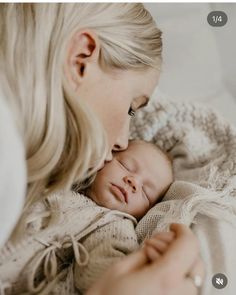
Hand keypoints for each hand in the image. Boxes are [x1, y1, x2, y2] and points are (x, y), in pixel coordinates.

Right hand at [86, 224, 204, 294]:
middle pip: (195, 261)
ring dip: (178, 262)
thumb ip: (146, 253)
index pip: (188, 246)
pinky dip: (178, 277)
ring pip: (194, 277)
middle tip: (152, 243)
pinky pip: (187, 291)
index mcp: (165, 280)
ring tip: (152, 259)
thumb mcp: (121, 269)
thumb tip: (159, 245)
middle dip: (177, 246)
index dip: (183, 230)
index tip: (173, 225)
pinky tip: (158, 274)